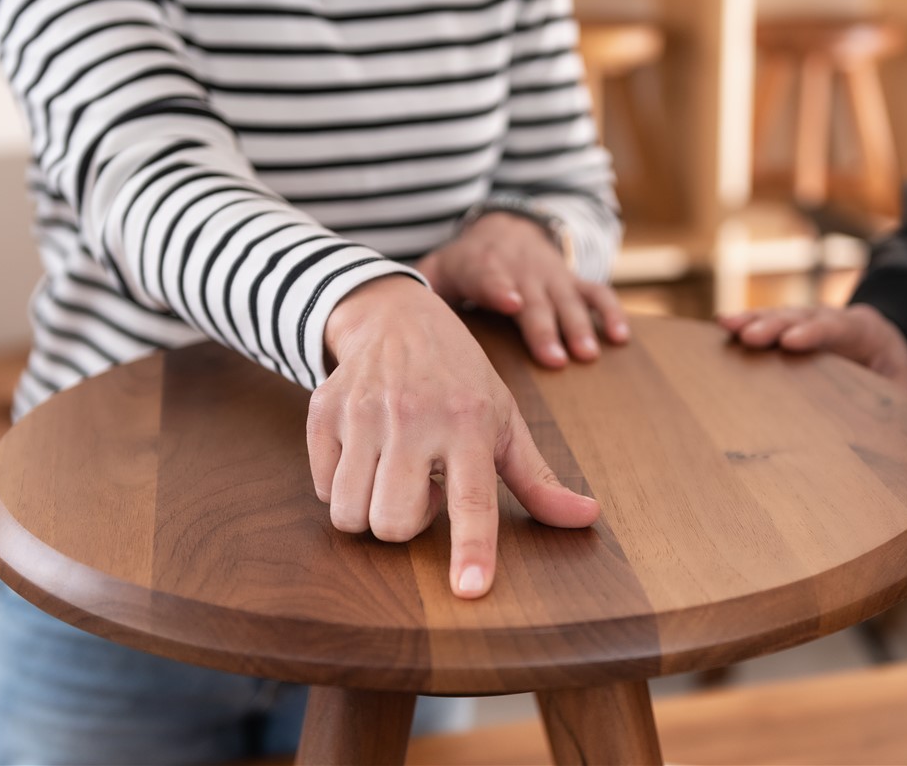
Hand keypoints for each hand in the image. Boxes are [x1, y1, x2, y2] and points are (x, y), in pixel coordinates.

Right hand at [312, 275, 600, 598]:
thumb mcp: (505, 420)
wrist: (395, 316)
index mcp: (468, 423)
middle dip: (405, 524)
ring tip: (393, 473)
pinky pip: (320, 487)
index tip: (469, 589)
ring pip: (349, 513)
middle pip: (392, 523)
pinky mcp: (324, 411)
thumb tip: (586, 518)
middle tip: (422, 488)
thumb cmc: (460, 377)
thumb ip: (538, 479)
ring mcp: (363, 413)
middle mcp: (413, 417)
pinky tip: (364, 455)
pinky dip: (340, 485)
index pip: (473, 500)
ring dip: (370, 509)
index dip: (471, 549)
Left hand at [415, 212, 628, 367]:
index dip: (502, 288)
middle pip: (534, 297)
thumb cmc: (465, 264)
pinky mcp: (573, 278)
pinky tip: (620, 337)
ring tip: (586, 354)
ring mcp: (550, 274)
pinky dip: (610, 312)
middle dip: (544, 325)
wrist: (504, 227)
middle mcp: (520, 269)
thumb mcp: (437, 269)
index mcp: (482, 266)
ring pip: (566, 298)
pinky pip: (596, 292)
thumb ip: (421, 290)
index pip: (490, 276)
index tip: (512, 303)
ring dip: (578, 325)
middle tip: (554, 358)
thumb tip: (391, 313)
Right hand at [717, 304, 906, 395]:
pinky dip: (746, 323)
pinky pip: (767, 322)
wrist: (888, 344)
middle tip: (748, 336)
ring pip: (781, 315)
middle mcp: (833, 318)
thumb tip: (883, 438)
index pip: (840, 327)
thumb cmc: (894, 373)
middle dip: (774, 325)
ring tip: (726, 324)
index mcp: (866, 331)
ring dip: (753, 320)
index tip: (790, 342)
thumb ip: (894, 404)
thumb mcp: (905, 388)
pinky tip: (721, 324)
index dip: (815, 332)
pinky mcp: (790, 327)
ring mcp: (809, 321)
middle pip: (802, 317)